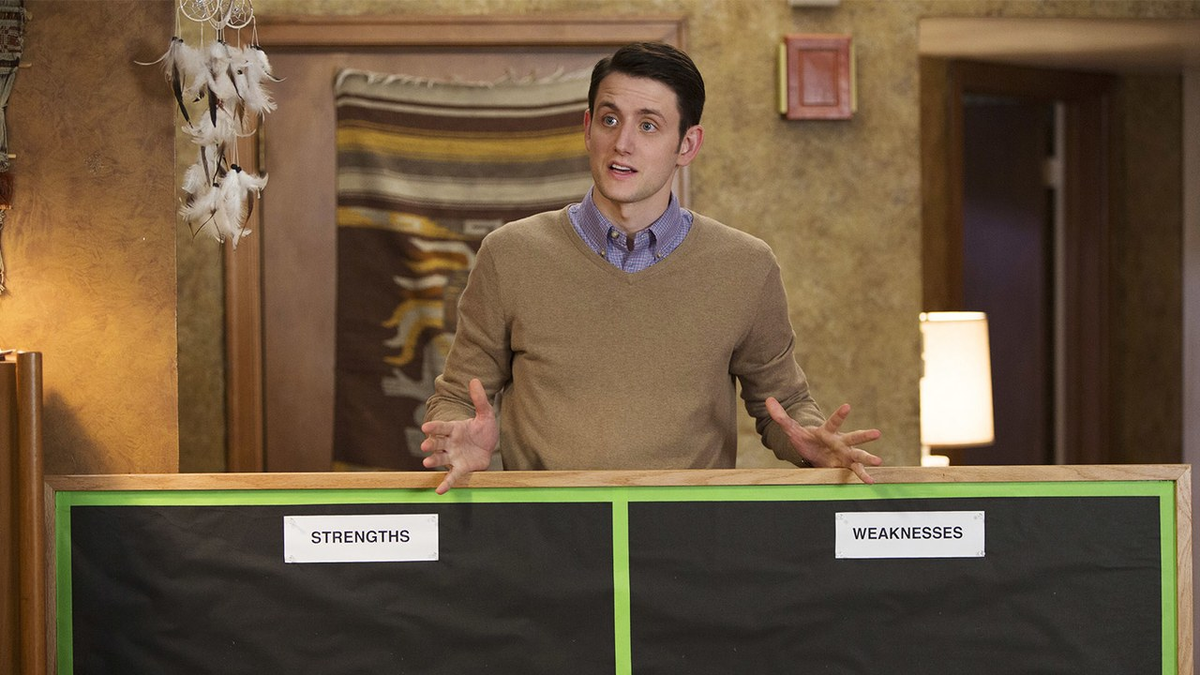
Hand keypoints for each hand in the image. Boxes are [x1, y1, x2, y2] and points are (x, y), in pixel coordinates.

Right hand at [419, 378, 498, 493]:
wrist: (490, 446)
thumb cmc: (484, 430)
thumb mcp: (485, 414)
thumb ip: (479, 399)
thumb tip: (475, 380)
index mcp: (454, 428)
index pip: (442, 426)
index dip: (434, 426)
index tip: (425, 426)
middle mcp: (450, 443)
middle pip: (438, 443)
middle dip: (431, 444)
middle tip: (425, 445)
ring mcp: (454, 456)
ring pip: (441, 458)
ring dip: (433, 460)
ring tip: (426, 463)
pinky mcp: (460, 468)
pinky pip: (452, 476)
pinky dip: (445, 484)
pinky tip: (439, 491)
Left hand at [765, 398, 882, 483]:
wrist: (813, 450)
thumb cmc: (805, 439)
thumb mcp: (791, 429)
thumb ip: (781, 416)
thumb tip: (768, 400)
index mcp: (827, 431)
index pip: (833, 422)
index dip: (840, 414)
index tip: (847, 406)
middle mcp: (839, 440)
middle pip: (852, 437)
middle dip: (864, 436)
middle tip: (877, 433)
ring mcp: (845, 452)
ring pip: (858, 454)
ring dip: (867, 458)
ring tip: (878, 461)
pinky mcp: (846, 464)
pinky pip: (855, 470)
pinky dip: (862, 475)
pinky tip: (870, 481)